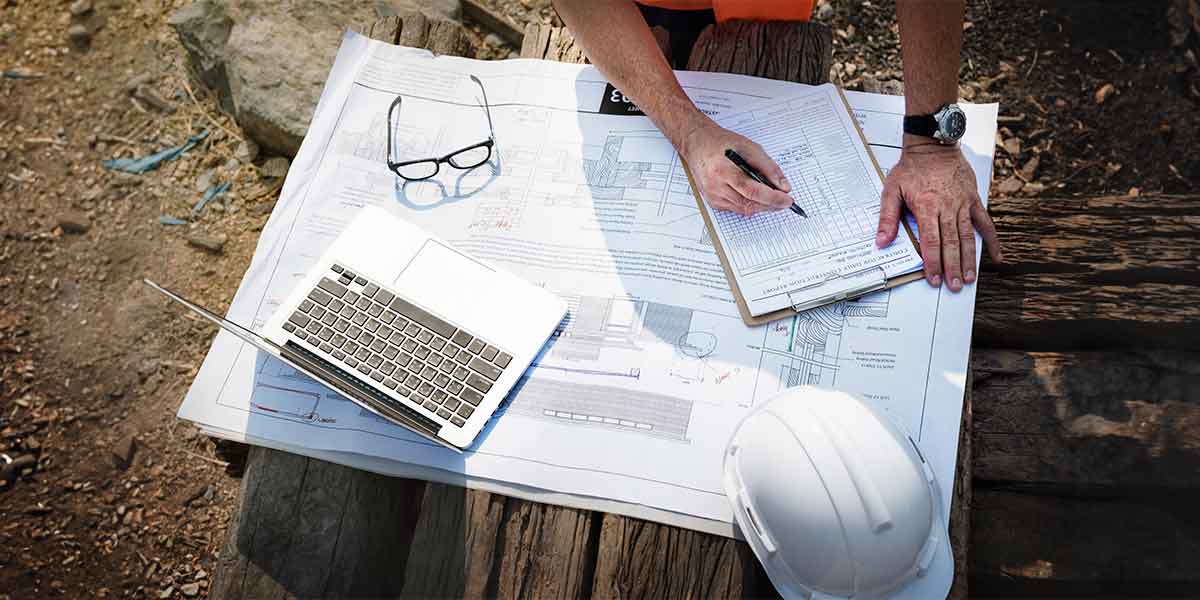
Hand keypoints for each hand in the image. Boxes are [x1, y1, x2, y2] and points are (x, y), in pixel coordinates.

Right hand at [679, 120, 793, 215]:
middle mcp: (716, 186)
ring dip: (761, 206)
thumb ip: (768, 167)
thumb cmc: (722, 143)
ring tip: (772, 197)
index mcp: (724, 170)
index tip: (787, 199)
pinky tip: (753, 196)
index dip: (772, 198)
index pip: (752, 191)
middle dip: (770, 205)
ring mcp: (713, 196)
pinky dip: (749, 204)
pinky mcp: (713, 202)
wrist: (698, 144)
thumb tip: (783, 186)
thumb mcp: (750, 148)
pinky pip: (736, 209)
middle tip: (784, 201)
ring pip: (744, 210)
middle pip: (749, 204)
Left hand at [876, 139, 1001, 291]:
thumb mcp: (891, 190)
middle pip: (951, 243)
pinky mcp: (973, 200)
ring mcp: (963, 204)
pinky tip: (995, 257)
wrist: (933, 145)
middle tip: (954, 286)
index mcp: (927, 206)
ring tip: (970, 278)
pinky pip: (985, 223)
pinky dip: (992, 240)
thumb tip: (882, 241)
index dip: (933, 263)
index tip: (934, 278)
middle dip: (953, 267)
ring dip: (970, 259)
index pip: (931, 241)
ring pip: (968, 237)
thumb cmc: (912, 168)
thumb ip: (888, 218)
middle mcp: (947, 207)